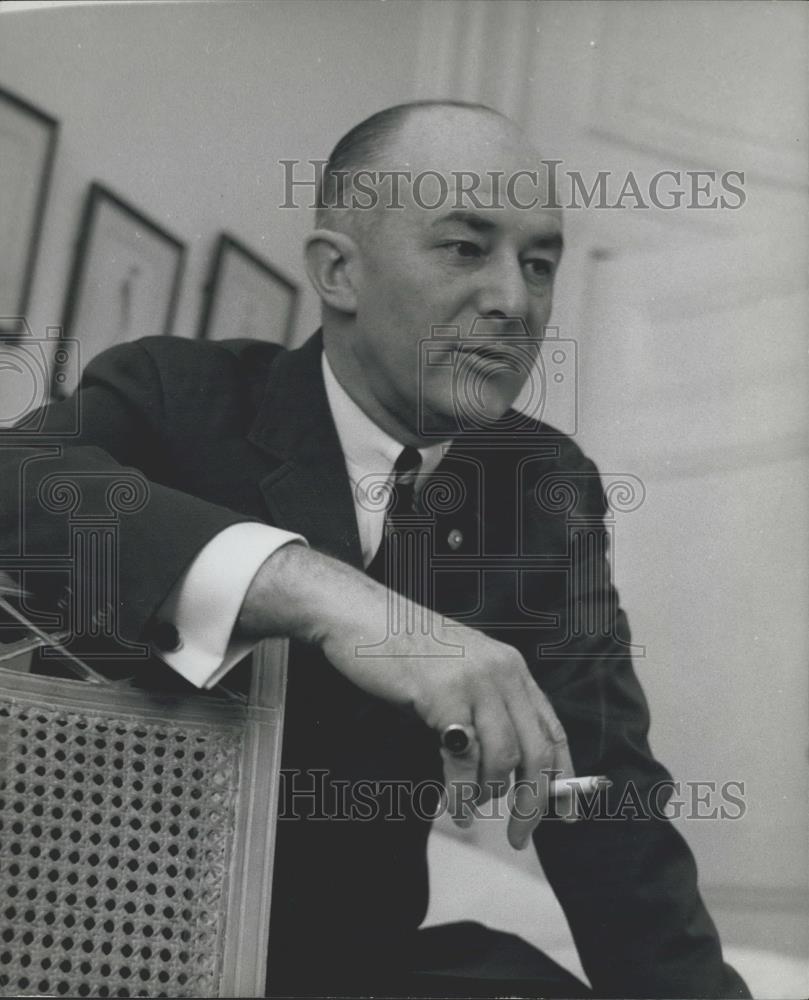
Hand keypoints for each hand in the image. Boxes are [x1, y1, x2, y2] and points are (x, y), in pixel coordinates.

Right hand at [237, 542, 574, 848]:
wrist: (361, 616)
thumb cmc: (403, 650)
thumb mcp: (459, 673)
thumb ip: (483, 709)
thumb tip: (502, 770)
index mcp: (511, 668)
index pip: (553, 729)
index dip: (564, 776)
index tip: (566, 814)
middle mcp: (503, 672)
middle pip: (536, 752)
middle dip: (533, 802)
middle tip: (518, 836)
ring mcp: (475, 681)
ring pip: (504, 758)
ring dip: (490, 796)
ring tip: (470, 809)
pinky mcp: (444, 694)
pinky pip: (464, 758)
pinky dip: (462, 793)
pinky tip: (456, 808)